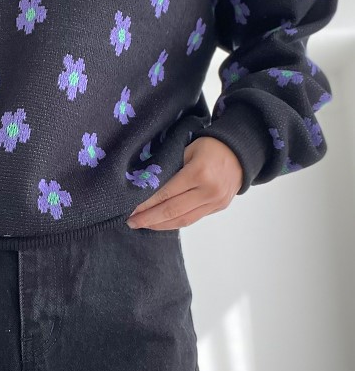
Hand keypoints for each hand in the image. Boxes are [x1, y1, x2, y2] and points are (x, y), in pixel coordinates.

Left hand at [125, 136, 243, 231]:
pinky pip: (193, 219)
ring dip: (161, 225)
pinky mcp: (219, 208)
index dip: (146, 204)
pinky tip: (162, 222)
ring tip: (143, 225)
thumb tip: (145, 186)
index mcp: (199, 173)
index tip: (129, 209)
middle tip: (131, 222)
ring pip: (183, 220)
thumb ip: (170, 168)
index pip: (166, 193)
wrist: (241, 151)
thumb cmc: (210, 146)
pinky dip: (175, 222)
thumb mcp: (187, 150)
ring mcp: (216, 202)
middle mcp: (209, 191)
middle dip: (149, 219)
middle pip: (173, 211)